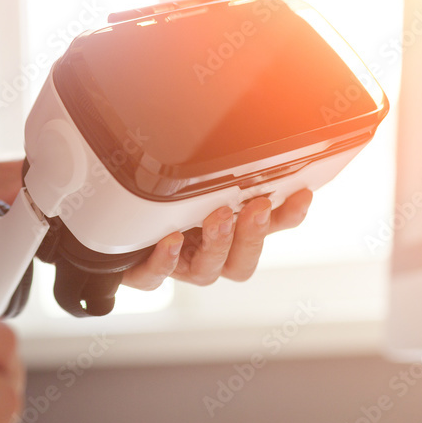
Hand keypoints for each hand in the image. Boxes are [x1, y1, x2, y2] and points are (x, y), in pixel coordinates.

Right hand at [0, 158, 312, 291]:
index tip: (164, 243)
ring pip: (237, 262)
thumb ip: (49, 183)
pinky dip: (286, 216)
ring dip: (249, 237)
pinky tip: (297, 194)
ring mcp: (210, 239)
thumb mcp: (67, 181)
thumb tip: (22, 172)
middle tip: (217, 214)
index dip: (160, 266)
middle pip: (204, 272)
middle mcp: (176, 255)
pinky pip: (269, 227)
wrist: (120, 171)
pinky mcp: (242, 216)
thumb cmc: (92, 187)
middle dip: (215, 245)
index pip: (151, 276)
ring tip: (253, 205)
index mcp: (137, 256)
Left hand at [122, 189, 313, 289]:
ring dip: (216, 244)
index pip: (269, 230)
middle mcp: (210, 257)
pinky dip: (164, 260)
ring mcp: (180, 269)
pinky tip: (170, 240)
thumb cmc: (167, 208)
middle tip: (255, 208)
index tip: (301, 194)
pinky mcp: (147, 274)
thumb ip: (228, 176)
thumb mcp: (200, 186)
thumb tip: (255, 146)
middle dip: (252, 235)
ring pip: (207, 271)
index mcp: (231, 237)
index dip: (288, 217)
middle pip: (242, 262)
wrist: (119, 232)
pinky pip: (156, 276)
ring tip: (217, 219)